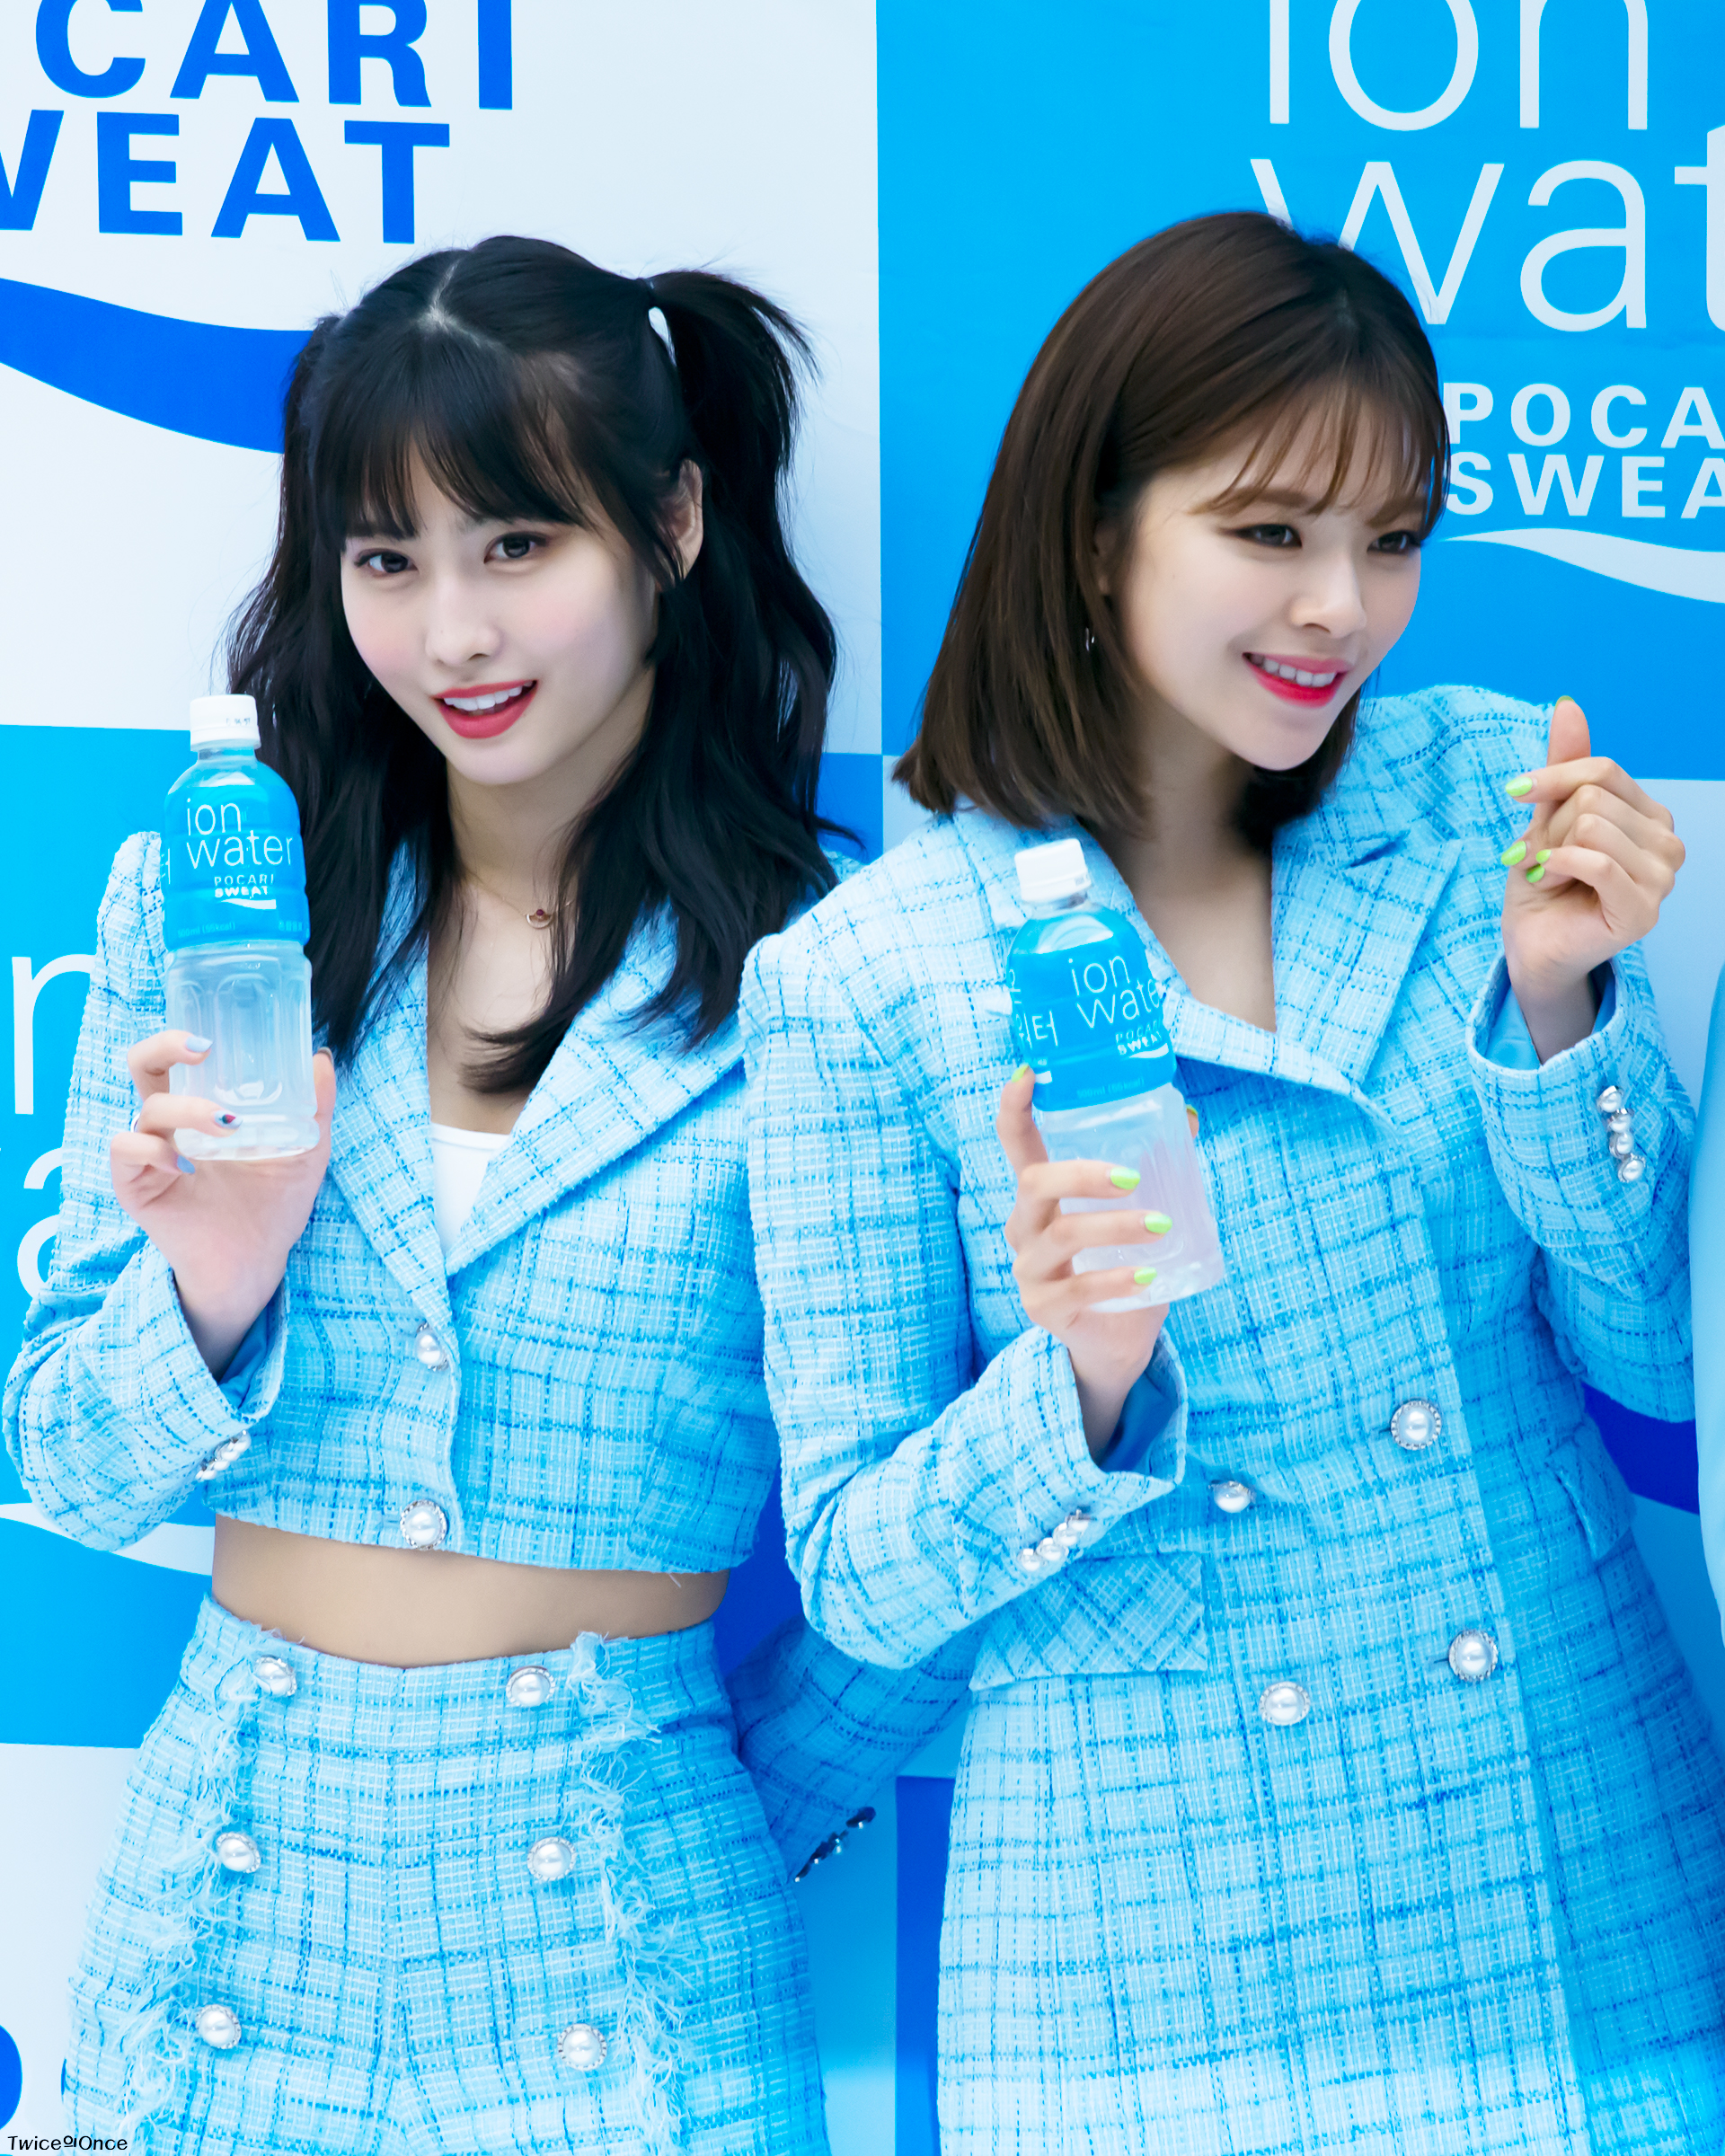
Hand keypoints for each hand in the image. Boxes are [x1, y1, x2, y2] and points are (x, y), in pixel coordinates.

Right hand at [110, 1031, 335, 1375]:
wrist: (258, 1259)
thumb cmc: (275, 1201)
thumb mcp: (306, 1149)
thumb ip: (315, 1107)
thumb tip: (321, 1057)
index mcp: (202, 1106)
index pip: (179, 1057)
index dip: (184, 1035)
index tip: (215, 1032)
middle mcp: (169, 1123)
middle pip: (143, 1065)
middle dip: (164, 1046)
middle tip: (202, 1049)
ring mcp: (149, 1153)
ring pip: (148, 1108)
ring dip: (188, 1110)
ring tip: (228, 1125)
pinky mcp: (135, 1186)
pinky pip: (126, 1150)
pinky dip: (151, 1150)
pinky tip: (184, 1163)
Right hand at [996, 1067, 1169, 1461]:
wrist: (1114, 1344)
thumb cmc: (1121, 1266)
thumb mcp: (1135, 1215)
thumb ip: (1155, 1171)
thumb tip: (1187, 1117)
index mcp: (1041, 1196)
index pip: (1015, 1143)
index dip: (1014, 1107)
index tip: (1025, 1071)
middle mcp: (1025, 1227)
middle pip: (1033, 1183)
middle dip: (1080, 1173)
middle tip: (1133, 1176)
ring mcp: (1030, 1270)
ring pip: (1061, 1235)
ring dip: (1114, 1227)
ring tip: (1161, 1226)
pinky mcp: (1044, 1309)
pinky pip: (1078, 1289)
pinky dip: (1118, 1279)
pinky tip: (1149, 1276)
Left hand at [1501, 696, 1683, 1060]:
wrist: (1530, 942)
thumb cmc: (1541, 880)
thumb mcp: (1547, 815)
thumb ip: (1564, 764)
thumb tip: (1567, 704)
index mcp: (1650, 816)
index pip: (1602, 771)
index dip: (1551, 778)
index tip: (1514, 792)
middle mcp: (1667, 843)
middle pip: (1592, 799)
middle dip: (1550, 829)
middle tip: (1543, 860)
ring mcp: (1662, 878)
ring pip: (1591, 826)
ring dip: (1550, 851)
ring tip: (1548, 875)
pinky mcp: (1643, 910)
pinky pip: (1595, 862)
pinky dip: (1557, 866)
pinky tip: (1548, 882)